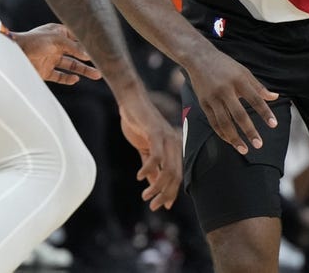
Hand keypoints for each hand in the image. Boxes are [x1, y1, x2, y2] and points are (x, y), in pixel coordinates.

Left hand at [12, 24, 102, 84]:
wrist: (13, 53)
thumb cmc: (34, 41)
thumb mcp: (57, 40)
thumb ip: (74, 47)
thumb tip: (89, 55)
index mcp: (58, 33)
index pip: (78, 38)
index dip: (89, 43)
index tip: (102, 49)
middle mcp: (56, 45)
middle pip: (77, 53)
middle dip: (90, 59)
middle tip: (104, 65)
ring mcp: (50, 58)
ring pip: (71, 65)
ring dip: (83, 70)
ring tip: (97, 75)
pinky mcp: (45, 71)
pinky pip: (59, 76)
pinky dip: (67, 79)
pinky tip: (75, 80)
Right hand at [117, 93, 181, 210]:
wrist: (131, 101)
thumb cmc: (139, 125)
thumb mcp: (145, 150)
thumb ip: (151, 167)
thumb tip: (153, 186)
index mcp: (174, 148)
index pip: (177, 176)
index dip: (171, 193)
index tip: (162, 206)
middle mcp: (174, 144)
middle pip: (175, 176)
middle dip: (165, 194)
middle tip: (153, 205)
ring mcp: (166, 137)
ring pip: (168, 169)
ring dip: (157, 186)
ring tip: (146, 196)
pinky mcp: (156, 132)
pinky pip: (156, 156)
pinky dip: (149, 169)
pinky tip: (140, 176)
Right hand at [186, 51, 277, 154]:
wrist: (198, 58)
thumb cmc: (225, 65)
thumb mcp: (243, 71)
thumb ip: (258, 87)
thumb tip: (275, 97)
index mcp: (238, 80)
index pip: (255, 99)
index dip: (265, 112)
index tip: (274, 124)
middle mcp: (225, 90)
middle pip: (239, 114)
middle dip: (249, 131)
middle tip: (259, 144)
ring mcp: (212, 98)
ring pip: (224, 122)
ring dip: (234, 138)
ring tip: (244, 149)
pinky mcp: (203, 103)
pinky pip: (213, 122)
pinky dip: (222, 133)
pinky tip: (230, 141)